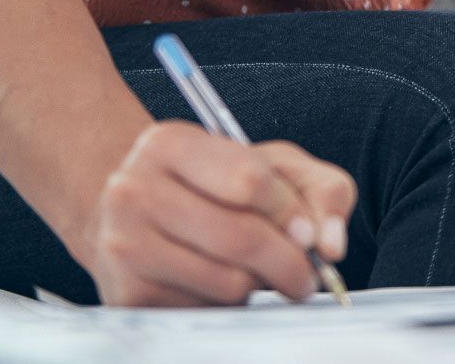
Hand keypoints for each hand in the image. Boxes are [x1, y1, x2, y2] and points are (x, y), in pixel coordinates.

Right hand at [68, 120, 355, 305]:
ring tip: (259, 272)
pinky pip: (203, 311)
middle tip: (306, 276)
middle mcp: (134, 190)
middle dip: (289, 263)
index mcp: (170, 144)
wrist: (139, 215)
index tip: (310, 234)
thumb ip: (322, 190)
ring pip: (226, 281)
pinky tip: (221, 283)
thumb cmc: (217, 186)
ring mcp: (124, 244)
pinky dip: (226, 305)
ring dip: (259, 285)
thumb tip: (330, 245)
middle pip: (239, 237)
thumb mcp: (273, 166)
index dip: (291, 213)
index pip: (248, 180)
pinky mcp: (126, 294)